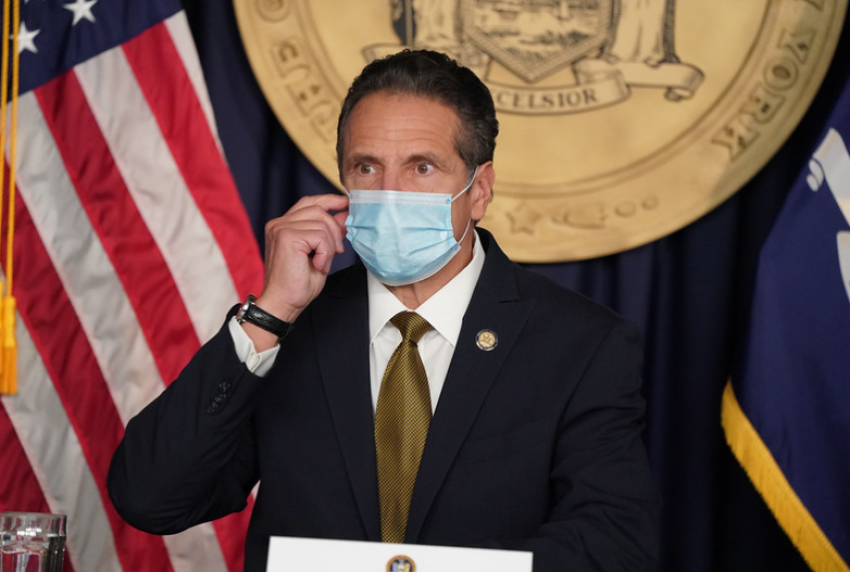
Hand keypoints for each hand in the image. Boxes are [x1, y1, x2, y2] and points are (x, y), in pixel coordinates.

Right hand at [247, 194, 347, 346]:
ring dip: (329, 245)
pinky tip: (318, 265)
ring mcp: (281, 228)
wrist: (283, 303)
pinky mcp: (286, 236)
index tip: (345, 203)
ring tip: (322, 263)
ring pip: (322, 223)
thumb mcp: (320, 254)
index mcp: (284, 225)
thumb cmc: (298, 284)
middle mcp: (279, 223)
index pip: (309, 202)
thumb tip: (344, 215)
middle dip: (335, 230)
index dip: (329, 200)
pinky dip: (325, 253)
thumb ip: (328, 234)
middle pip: (319, 210)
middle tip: (336, 251)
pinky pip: (319, 235)